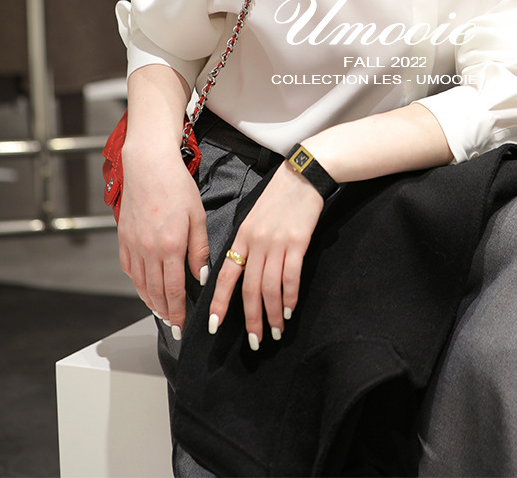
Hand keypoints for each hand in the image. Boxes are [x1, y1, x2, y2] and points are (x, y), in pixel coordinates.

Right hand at [117, 149, 209, 334]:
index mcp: (170, 246)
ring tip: (161, 312)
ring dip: (150, 302)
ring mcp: (133, 245)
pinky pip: (129, 269)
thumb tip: (200, 275)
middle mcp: (148, 250)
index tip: (182, 326)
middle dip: (165, 312)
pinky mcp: (123, 238)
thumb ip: (199, 249)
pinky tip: (145, 288)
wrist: (149, 166)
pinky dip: (137, 283)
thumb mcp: (197, 216)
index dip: (178, 312)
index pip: (173, 290)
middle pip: (155, 293)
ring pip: (140, 284)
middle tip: (173, 325)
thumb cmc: (177, 186)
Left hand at [208, 161, 323, 347]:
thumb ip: (248, 243)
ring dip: (271, 314)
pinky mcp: (298, 242)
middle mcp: (256, 242)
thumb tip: (242, 272)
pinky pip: (291, 277)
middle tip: (254, 341)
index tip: (213, 325)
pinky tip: (289, 309)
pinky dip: (289, 297)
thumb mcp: (254, 217)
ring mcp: (277, 243)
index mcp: (242, 236)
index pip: (226, 276)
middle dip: (250, 319)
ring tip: (276, 331)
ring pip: (269, 288)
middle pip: (249, 289)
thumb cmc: (279, 197)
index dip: (219, 302)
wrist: (303, 175)